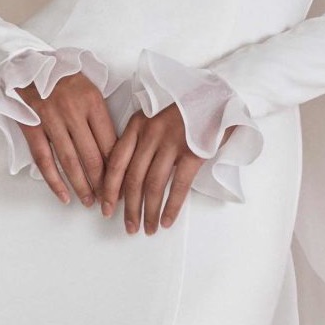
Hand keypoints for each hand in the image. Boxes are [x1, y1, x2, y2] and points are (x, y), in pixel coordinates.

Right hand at [16, 70, 117, 205]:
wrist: (29, 63)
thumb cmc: (64, 77)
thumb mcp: (90, 87)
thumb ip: (101, 115)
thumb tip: (117, 149)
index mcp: (93, 102)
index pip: (110, 142)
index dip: (118, 167)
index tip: (124, 183)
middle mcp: (73, 112)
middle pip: (93, 156)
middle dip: (103, 183)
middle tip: (109, 201)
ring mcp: (51, 120)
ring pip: (70, 161)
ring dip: (81, 186)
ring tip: (89, 202)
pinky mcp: (32, 127)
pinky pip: (44, 160)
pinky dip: (54, 181)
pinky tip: (63, 195)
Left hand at [99, 103, 225, 234]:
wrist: (218, 96)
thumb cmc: (185, 110)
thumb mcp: (155, 116)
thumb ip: (140, 139)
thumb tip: (128, 177)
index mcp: (137, 124)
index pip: (116, 162)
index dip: (110, 189)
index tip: (106, 208)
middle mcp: (151, 133)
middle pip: (133, 178)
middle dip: (129, 207)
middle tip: (129, 227)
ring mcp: (172, 142)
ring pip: (153, 185)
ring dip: (149, 211)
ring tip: (148, 228)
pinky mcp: (193, 152)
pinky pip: (179, 186)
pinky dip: (171, 206)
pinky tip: (167, 221)